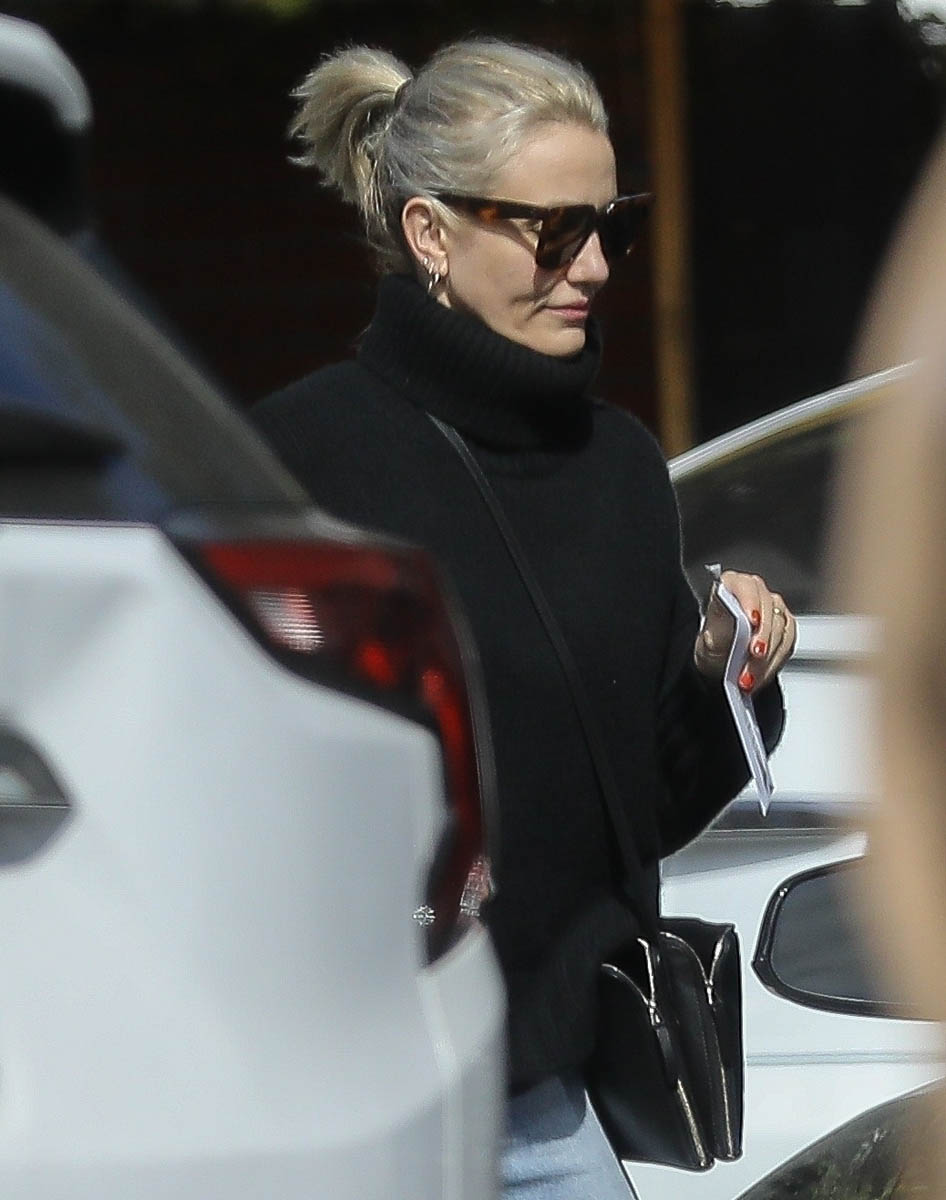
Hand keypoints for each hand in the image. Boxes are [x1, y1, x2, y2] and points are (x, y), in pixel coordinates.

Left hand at [693, 570, 796, 692]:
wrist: (721, 662)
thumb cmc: (714, 644)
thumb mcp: (710, 637)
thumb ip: (721, 625)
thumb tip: (731, 615)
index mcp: (733, 585)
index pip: (745, 586)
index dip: (750, 601)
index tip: (751, 620)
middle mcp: (757, 593)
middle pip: (768, 610)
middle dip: (763, 636)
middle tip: (755, 655)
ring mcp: (775, 610)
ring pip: (780, 630)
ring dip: (767, 656)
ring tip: (750, 677)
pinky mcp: (787, 629)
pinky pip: (787, 645)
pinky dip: (774, 663)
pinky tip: (761, 676)